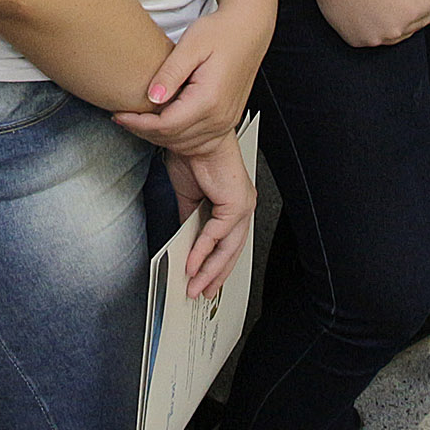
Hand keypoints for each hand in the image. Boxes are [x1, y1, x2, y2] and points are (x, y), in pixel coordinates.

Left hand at [115, 3, 268, 155]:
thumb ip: (170, 72)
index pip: (166, 125)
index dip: (138, 123)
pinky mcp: (226, 121)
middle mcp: (220, 116)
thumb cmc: (222, 32)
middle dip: (143, 130)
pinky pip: (196, 140)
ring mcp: (225, 122)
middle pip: (173, 138)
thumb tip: (152, 97)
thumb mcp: (191, 44)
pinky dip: (174, 136)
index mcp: (210, 99)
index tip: (120, 114)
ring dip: (157, 136)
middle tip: (123, 117)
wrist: (248, 30)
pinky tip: (160, 123)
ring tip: (137, 120)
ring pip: (183, 143)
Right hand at [164, 134, 255, 299]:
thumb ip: (191, 224)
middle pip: (231, 252)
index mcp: (234, 205)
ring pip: (228, 249)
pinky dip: (203, 251)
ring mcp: (242, 206)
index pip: (228, 245)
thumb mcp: (188, 199)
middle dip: (213, 276)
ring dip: (209, 270)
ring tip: (193, 285)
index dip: (215, 267)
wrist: (192, 137)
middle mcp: (242, 207)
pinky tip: (191, 263)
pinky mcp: (236, 203)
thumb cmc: (193, 159)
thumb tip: (187, 246)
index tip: (202, 282)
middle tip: (198, 292)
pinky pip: (218, 235)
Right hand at [306, 0, 429, 47]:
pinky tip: (382, 24)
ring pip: (396, 36)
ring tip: (406, 21)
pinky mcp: (359, 40)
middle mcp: (394, 29)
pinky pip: (376, 38)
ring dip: (403, 27)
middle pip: (416, 24)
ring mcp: (375, 38)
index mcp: (407, 11)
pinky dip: (381, 31)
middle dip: (425, 16)